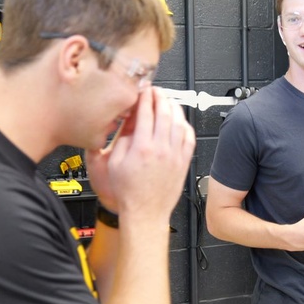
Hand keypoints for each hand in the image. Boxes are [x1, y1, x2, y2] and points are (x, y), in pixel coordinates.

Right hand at [85, 87, 195, 222]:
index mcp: (142, 147)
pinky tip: (180, 120)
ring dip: (174, 107)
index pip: (146, 112)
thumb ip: (122, 140)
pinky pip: (189, 137)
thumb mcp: (114, 163)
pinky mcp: (184, 162)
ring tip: (167, 101)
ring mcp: (175, 155)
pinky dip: (185, 124)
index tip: (143, 90)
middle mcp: (161, 149)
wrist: (146, 213)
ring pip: (179, 122)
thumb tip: (131, 124)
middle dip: (160, 97)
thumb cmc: (129, 193)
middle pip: (165, 112)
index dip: (145, 97)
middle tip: (155, 91)